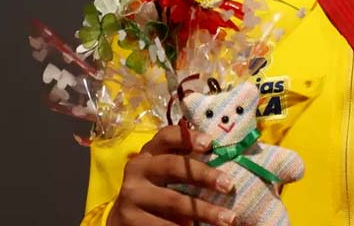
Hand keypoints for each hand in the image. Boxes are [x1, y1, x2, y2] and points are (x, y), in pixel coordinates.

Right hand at [107, 123, 236, 225]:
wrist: (126, 217)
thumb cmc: (158, 187)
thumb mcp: (166, 172)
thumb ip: (187, 162)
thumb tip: (228, 160)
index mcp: (149, 152)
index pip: (166, 136)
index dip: (187, 137)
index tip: (210, 143)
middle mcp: (137, 169)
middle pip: (172, 166)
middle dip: (203, 175)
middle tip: (228, 185)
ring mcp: (131, 195)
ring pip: (173, 200)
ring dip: (204, 210)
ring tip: (227, 218)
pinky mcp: (129, 220)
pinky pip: (163, 224)